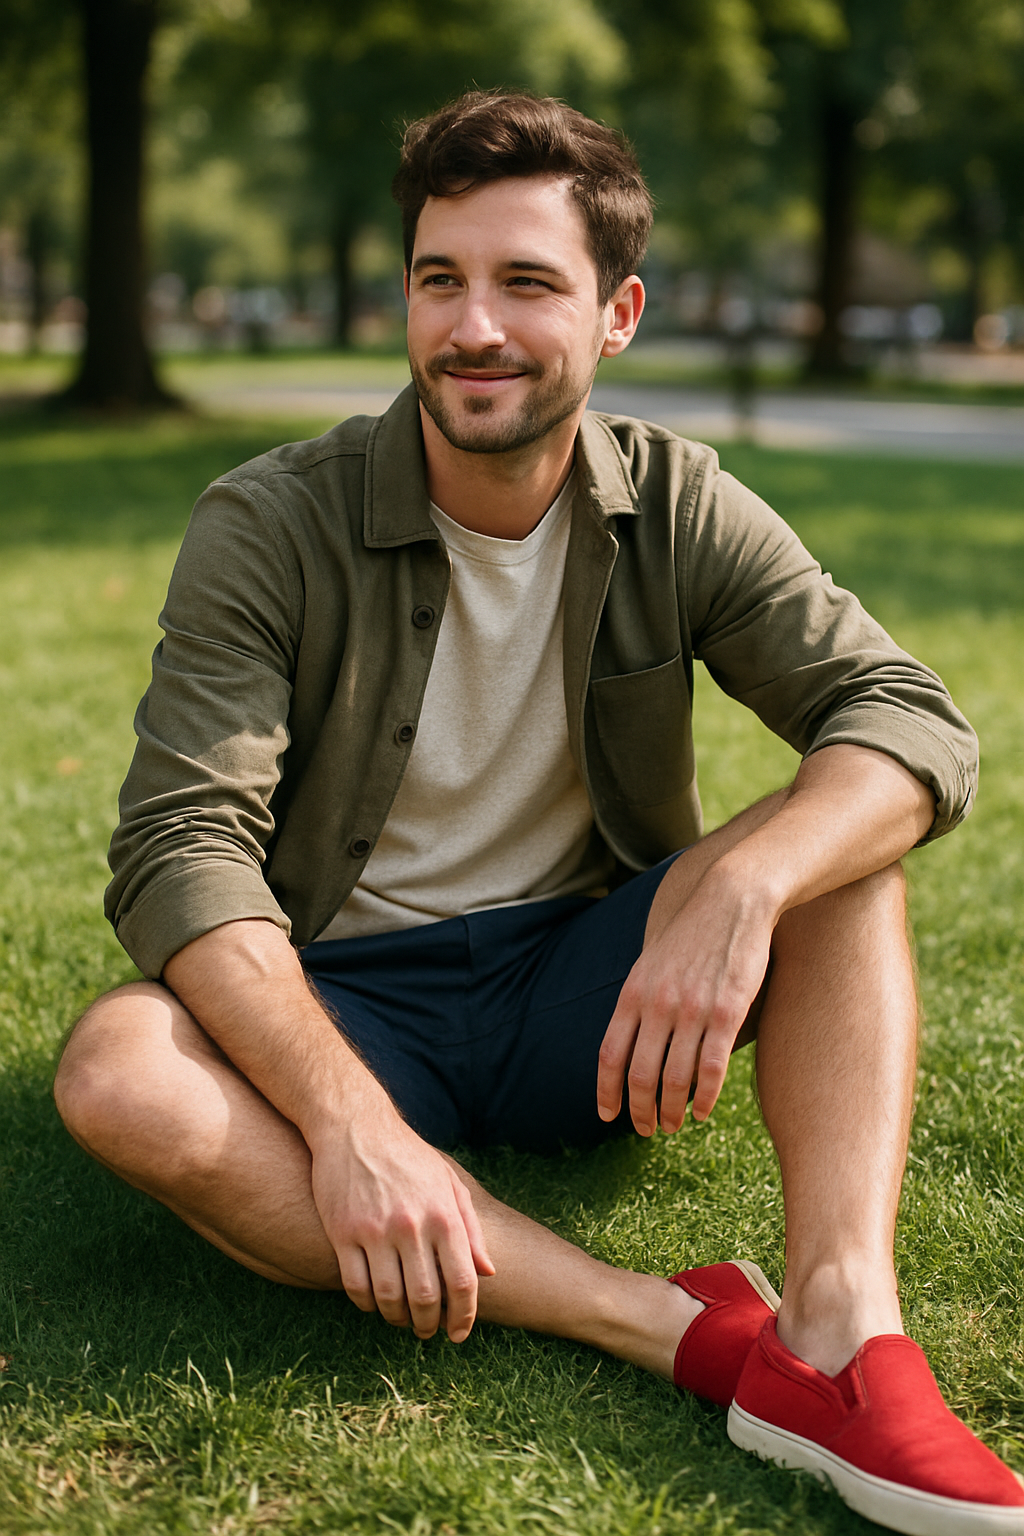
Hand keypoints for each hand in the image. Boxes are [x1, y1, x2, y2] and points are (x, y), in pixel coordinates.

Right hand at [310, 1104, 493, 1342]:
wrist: (355, 1127)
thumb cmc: (408, 1157)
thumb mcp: (449, 1183)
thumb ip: (471, 1228)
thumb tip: (488, 1271)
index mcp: (444, 1214)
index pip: (463, 1281)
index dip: (463, 1316)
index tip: (459, 1333)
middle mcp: (412, 1225)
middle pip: (426, 1297)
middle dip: (429, 1325)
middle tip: (427, 1332)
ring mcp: (375, 1229)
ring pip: (389, 1298)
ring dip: (398, 1319)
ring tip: (402, 1320)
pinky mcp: (343, 1231)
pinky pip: (356, 1286)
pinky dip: (367, 1305)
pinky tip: (374, 1303)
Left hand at [596, 866, 772, 1133]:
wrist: (732, 898)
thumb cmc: (693, 932)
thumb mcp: (652, 960)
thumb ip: (640, 998)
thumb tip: (630, 1036)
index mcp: (634, 992)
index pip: (610, 1054)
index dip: (606, 1090)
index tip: (607, 1115)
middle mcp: (657, 1004)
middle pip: (640, 1074)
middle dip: (640, 1110)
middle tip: (646, 1130)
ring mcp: (692, 1010)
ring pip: (675, 1078)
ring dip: (672, 1110)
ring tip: (674, 1126)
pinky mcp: (727, 1012)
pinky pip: (711, 1068)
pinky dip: (704, 1098)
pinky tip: (703, 1112)